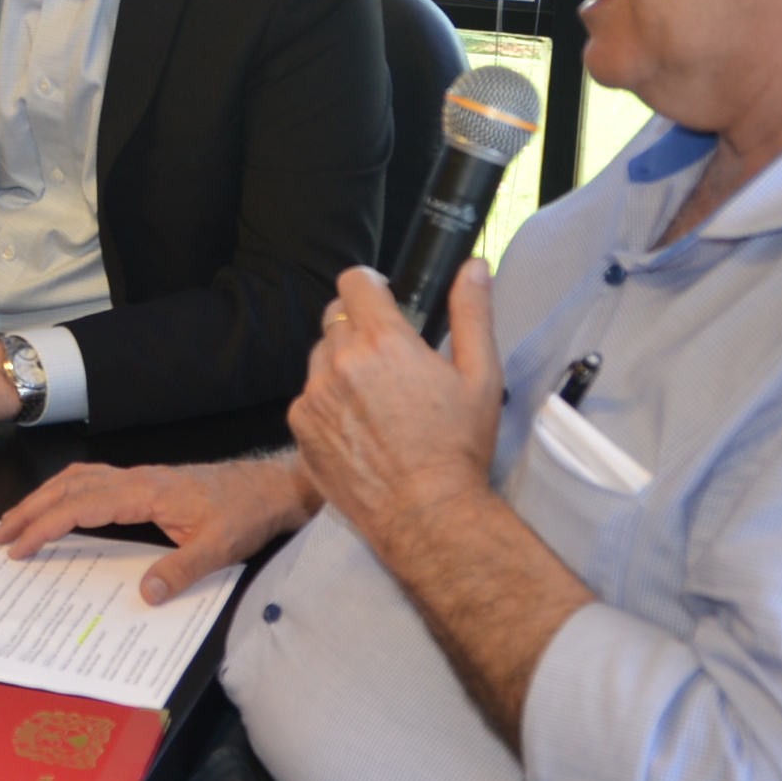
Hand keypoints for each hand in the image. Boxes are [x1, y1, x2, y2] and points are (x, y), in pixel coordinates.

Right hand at [0, 457, 316, 603]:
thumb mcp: (219, 548)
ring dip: (43, 497)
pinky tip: (60, 503)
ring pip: (77, 478)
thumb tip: (144, 594)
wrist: (269, 487)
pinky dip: (65, 491)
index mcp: (145, 493)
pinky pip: (92, 479)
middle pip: (68, 486)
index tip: (18, 546)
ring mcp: (139, 478)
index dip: (44, 526)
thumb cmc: (245, 513)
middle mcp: (135, 479)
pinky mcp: (145, 482)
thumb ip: (180, 570)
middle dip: (29, 509)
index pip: (80, 506)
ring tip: (17, 519)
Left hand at [289, 262, 504, 551]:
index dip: (369, 285)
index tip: (382, 299)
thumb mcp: (481, 376)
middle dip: (358, 327)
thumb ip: (472, 313)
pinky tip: (358, 427)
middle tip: (387, 359)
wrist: (426, 514)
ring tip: (375, 399)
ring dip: (340, 365)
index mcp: (382, 340)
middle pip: (335, 318)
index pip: (354, 282)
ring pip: (320, 357)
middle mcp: (339, 360)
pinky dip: (328, 403)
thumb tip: (474, 266)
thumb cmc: (458, 446)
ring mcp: (314, 394)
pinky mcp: (300, 426)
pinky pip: (309, 397)